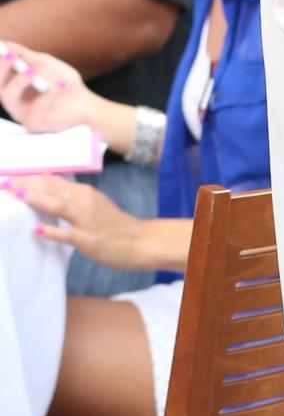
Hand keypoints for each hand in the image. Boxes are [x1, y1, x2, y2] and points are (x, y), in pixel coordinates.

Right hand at [0, 42, 97, 132]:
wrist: (86, 104)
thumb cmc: (63, 82)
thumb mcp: (47, 65)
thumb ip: (28, 56)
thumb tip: (7, 44)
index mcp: (13, 84)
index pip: (0, 72)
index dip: (0, 61)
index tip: (2, 47)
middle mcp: (12, 99)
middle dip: (3, 68)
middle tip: (11, 55)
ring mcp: (20, 112)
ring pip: (10, 96)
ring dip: (20, 80)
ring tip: (33, 68)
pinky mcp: (33, 124)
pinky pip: (34, 109)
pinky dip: (46, 95)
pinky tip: (59, 84)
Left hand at [6, 175, 144, 268]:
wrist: (139, 241)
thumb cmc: (115, 225)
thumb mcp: (94, 204)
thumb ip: (72, 197)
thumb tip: (49, 186)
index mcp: (85, 193)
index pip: (53, 181)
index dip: (30, 178)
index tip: (11, 174)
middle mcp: (85, 202)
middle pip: (52, 190)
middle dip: (27, 185)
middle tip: (5, 180)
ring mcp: (87, 221)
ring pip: (59, 206)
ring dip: (37, 199)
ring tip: (17, 195)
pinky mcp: (89, 240)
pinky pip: (68, 234)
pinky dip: (52, 231)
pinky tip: (37, 230)